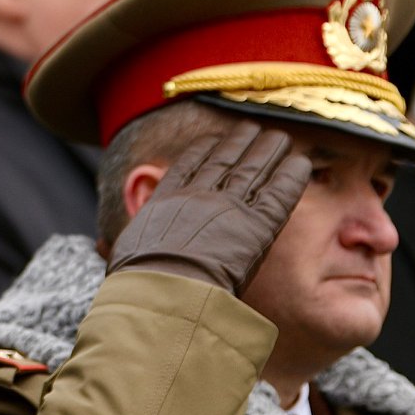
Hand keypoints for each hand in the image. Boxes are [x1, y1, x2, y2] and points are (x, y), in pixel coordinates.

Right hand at [107, 120, 312, 293]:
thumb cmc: (141, 279)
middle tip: (257, 128)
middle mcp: (199, 195)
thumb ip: (137, 239)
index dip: (206, 150)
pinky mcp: (258, 225)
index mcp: (168, 199)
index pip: (190, 165)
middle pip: (226, 161)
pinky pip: (278, 195)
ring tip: (280, 137)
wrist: (165, 287)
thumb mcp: (130, 251)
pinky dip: (290, 178)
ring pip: (253, 170)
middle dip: (243, 144)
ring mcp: (229, 207)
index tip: (215, 138)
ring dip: (269, 152)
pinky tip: (301, 165)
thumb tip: (114, 245)